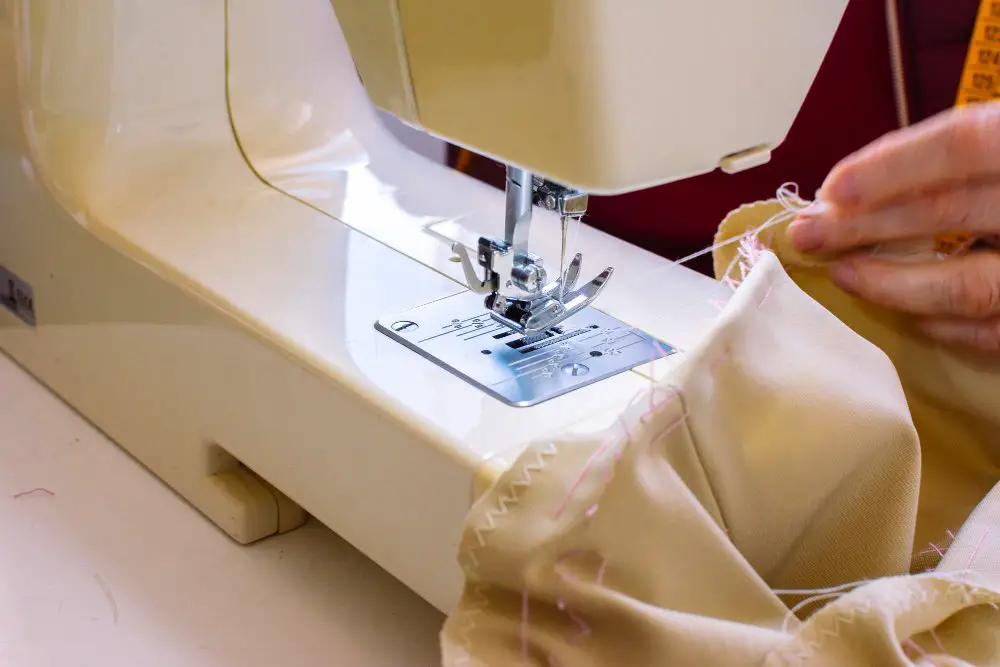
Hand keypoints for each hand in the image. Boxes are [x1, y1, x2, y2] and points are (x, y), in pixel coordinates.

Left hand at [787, 102, 999, 351]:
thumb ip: (965, 159)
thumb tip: (856, 189)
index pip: (966, 143)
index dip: (894, 165)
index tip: (832, 188)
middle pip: (951, 211)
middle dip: (865, 224)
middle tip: (806, 233)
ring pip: (967, 287)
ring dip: (892, 283)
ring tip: (844, 272)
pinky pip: (991, 334)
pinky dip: (938, 323)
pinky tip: (900, 309)